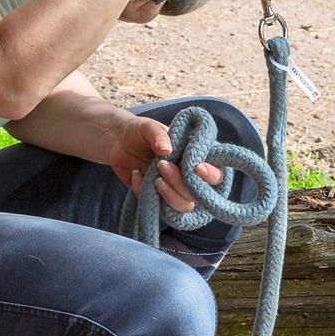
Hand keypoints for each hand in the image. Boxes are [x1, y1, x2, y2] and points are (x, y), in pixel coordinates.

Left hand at [109, 113, 224, 213]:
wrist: (117, 142)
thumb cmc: (139, 131)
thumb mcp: (148, 127)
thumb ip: (158, 135)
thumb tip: (167, 150)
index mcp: (197, 156)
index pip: (217, 172)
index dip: (211, 174)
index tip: (196, 168)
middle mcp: (190, 175)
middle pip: (200, 193)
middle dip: (181, 183)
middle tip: (162, 166)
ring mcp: (175, 189)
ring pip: (184, 205)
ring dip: (170, 195)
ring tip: (154, 179)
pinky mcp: (158, 199)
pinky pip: (159, 208)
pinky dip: (145, 194)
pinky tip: (136, 175)